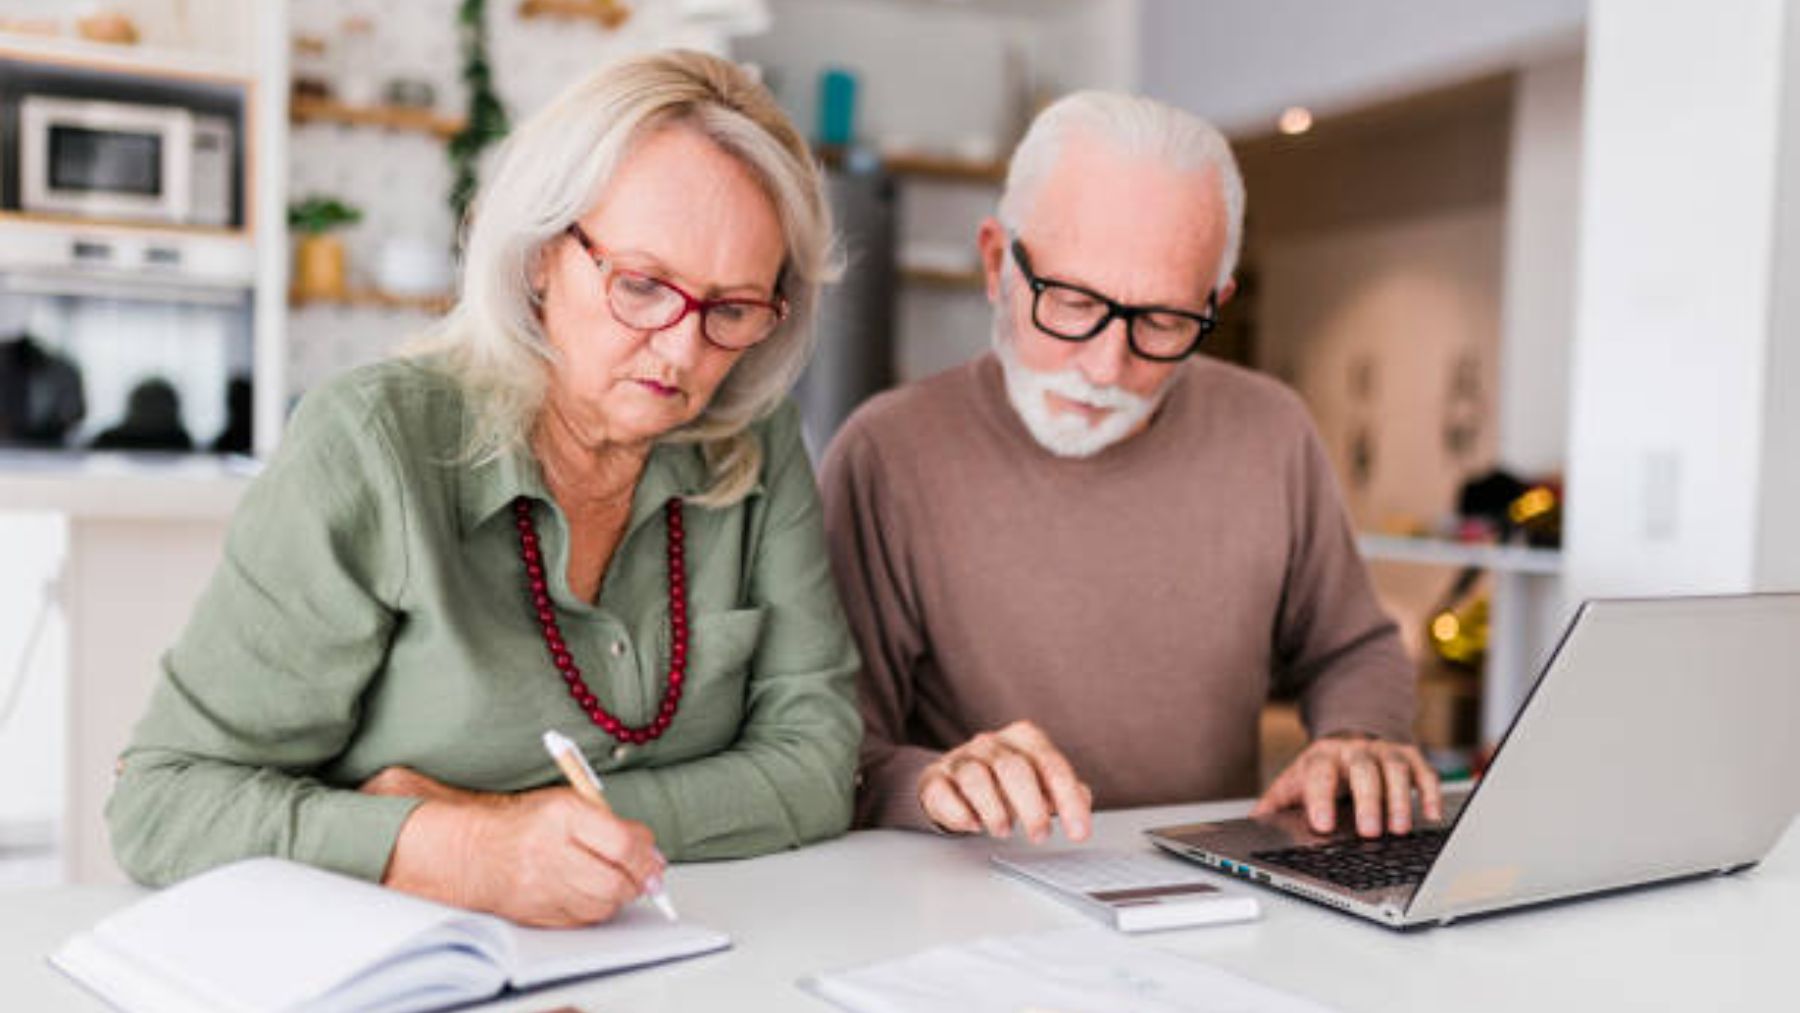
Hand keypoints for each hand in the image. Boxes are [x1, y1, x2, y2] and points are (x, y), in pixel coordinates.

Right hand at [369, 771, 664, 926]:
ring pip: (603, 904)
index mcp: (561, 816)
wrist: (473, 852)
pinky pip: (584, 919)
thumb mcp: (568, 803)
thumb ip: (611, 823)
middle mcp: (550, 853)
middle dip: (639, 880)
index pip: (621, 843)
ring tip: (618, 880)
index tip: (655, 859)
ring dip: (620, 895)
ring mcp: (541, 887)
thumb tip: (651, 853)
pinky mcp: (538, 913)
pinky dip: (598, 908)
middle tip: (647, 876)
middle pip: (614, 881)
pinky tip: (595, 892)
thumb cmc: (526, 823)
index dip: (646, 855)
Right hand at [917, 721, 1092, 842]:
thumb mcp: (1039, 782)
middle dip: (1031, 807)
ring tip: (1005, 831)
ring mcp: (960, 759)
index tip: (1079, 831)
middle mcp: (991, 743)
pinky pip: (944, 792)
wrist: (953, 780)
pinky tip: (972, 825)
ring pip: (976, 778)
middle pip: (1014, 768)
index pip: (1050, 764)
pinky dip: (959, 812)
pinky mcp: (934, 778)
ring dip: (994, 810)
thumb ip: (1064, 790)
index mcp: (1023, 738)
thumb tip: (1083, 800)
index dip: (1068, 799)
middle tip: (1041, 835)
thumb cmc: (1004, 783)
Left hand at [1252, 733, 1442, 836]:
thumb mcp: (1294, 782)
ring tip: (1399, 830)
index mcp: (1322, 758)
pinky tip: (1431, 816)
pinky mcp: (1410, 757)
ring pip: (1396, 769)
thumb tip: (1252, 825)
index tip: (1323, 824)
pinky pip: (1424, 772)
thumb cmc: (1321, 771)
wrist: (1349, 737)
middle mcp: (1355, 752)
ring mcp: (1385, 753)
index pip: (1320, 774)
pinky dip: (1430, 793)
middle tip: (1369, 833)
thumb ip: (1276, 803)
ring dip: (1400, 800)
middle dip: (1368, 801)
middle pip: (1363, 770)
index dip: (1321, 798)